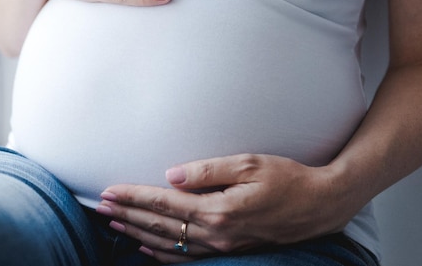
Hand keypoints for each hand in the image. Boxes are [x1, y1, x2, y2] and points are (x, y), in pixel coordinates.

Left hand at [96, 154, 363, 263]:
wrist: (322, 204)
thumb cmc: (288, 178)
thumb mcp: (248, 164)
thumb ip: (207, 171)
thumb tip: (171, 175)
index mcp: (218, 210)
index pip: (163, 203)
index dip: (133, 197)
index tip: (108, 191)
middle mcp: (216, 234)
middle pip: (160, 225)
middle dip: (127, 215)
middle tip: (99, 207)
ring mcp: (222, 247)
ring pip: (168, 243)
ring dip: (138, 233)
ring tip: (113, 224)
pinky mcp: (230, 251)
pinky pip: (186, 257)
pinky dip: (161, 253)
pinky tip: (146, 247)